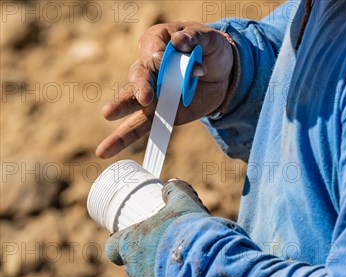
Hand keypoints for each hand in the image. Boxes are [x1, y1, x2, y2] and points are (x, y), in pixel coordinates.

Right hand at [96, 22, 233, 158]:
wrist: (222, 76)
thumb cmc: (210, 51)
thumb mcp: (209, 39)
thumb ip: (194, 39)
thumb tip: (180, 43)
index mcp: (156, 43)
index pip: (150, 47)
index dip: (159, 55)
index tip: (175, 55)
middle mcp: (147, 69)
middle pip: (138, 76)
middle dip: (141, 86)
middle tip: (145, 97)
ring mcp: (151, 94)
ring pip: (132, 102)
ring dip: (120, 108)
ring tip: (108, 114)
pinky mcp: (159, 115)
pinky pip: (139, 128)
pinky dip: (123, 139)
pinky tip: (106, 150)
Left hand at [105, 179, 209, 276]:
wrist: (208, 266)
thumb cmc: (189, 232)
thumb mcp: (184, 203)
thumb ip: (176, 191)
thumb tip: (172, 184)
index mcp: (131, 246)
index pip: (111, 248)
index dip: (117, 244)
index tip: (127, 239)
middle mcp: (134, 271)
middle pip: (132, 266)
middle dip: (145, 259)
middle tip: (162, 250)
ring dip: (160, 276)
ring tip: (180, 267)